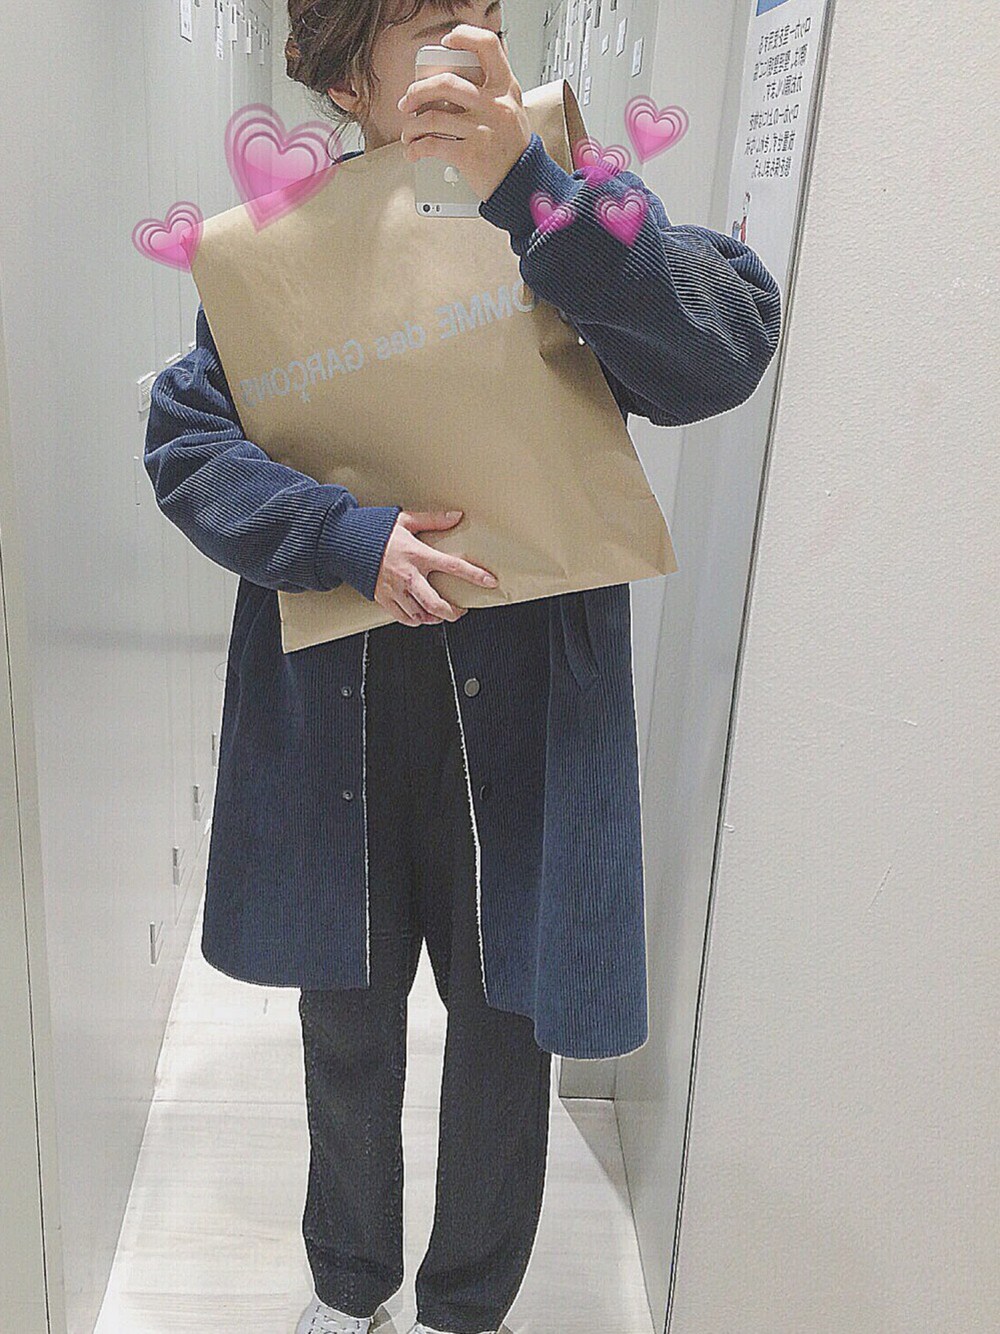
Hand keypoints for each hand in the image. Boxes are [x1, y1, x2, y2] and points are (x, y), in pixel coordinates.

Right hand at [374, 509, 498, 626]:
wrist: (345, 542)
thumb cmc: (374, 531)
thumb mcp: (405, 520)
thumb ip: (433, 520)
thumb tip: (456, 516)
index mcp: (417, 554)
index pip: (452, 566)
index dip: (474, 575)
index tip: (489, 581)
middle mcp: (407, 575)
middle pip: (436, 603)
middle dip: (452, 612)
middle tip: (459, 611)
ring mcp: (394, 589)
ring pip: (420, 615)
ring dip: (434, 618)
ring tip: (440, 615)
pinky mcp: (383, 598)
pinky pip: (403, 618)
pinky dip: (415, 621)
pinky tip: (420, 617)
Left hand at [397, 25, 532, 202]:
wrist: (523, 184)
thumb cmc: (513, 149)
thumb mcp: (512, 110)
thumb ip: (492, 91)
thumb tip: (458, 78)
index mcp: (506, 89)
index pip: (488, 46)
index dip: (464, 37)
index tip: (446, 43)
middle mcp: (495, 106)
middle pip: (446, 83)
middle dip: (418, 91)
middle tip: (408, 101)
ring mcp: (482, 130)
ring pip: (432, 117)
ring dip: (412, 126)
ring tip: (409, 133)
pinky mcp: (470, 156)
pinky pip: (432, 145)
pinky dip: (416, 149)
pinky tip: (414, 151)